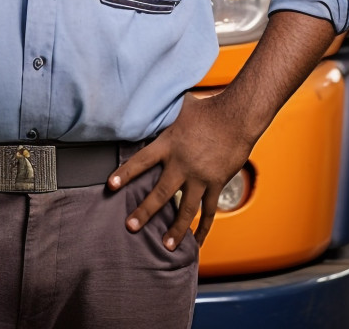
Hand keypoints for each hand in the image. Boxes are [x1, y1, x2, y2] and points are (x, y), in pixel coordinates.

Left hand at [107, 92, 253, 249]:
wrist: (237, 117)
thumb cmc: (208, 108)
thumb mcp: (180, 107)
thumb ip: (164, 113)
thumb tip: (149, 102)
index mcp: (169, 144)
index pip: (142, 161)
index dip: (125, 174)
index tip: (111, 186)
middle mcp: (182, 164)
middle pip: (160, 192)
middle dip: (145, 211)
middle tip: (131, 227)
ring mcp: (200, 177)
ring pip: (186, 209)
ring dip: (175, 229)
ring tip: (165, 245)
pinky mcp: (216, 184)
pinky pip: (209, 210)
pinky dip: (205, 227)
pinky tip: (198, 241)